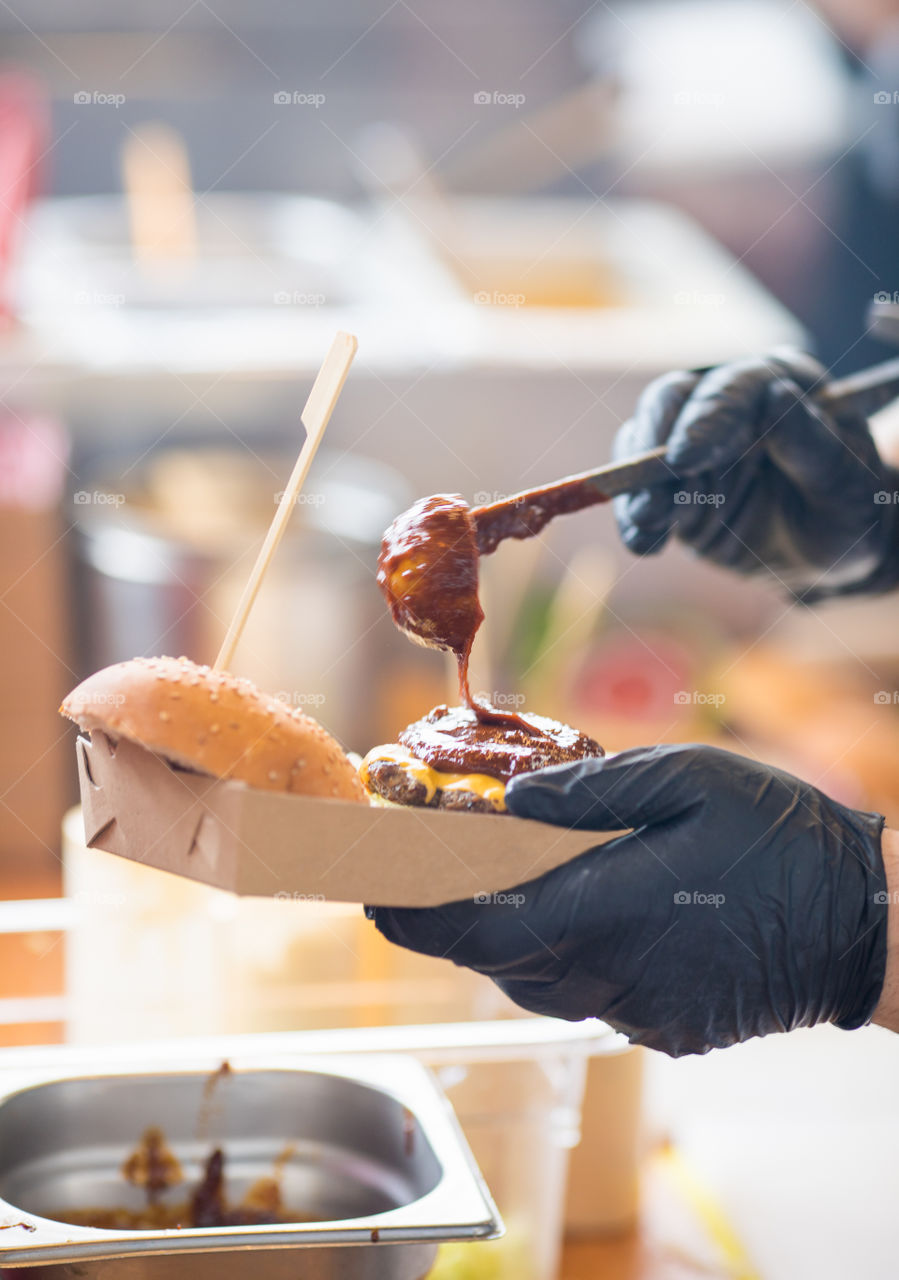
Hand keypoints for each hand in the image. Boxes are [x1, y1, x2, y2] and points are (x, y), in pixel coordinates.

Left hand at [368, 745, 887, 1055]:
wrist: (864, 924)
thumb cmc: (780, 837)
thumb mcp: (689, 779)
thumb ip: (594, 790)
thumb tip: (517, 799)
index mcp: (609, 909)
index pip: (479, 923)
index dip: (414, 909)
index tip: (367, 888)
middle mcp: (611, 975)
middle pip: (493, 956)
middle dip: (437, 919)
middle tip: (400, 878)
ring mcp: (638, 1010)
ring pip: (530, 979)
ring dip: (488, 937)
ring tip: (464, 890)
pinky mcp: (663, 1026)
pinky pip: (578, 993)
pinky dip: (545, 956)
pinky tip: (551, 916)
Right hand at [613, 349, 898, 598]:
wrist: (823, 553)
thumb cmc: (846, 512)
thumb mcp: (846, 486)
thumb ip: (813, 445)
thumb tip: (777, 395)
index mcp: (779, 384)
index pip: (734, 386)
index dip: (706, 418)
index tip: (684, 458)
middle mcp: (727, 404)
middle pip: (672, 401)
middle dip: (653, 445)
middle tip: (651, 496)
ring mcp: (692, 443)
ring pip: (643, 444)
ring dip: (637, 486)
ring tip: (647, 525)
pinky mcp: (669, 484)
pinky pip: (637, 493)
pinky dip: (634, 519)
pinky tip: (645, 544)